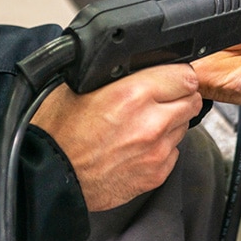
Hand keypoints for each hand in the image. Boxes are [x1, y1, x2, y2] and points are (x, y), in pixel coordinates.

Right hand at [30, 64, 201, 211]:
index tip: (172, 78)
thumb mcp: (81, 84)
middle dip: (179, 97)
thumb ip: (119, 73)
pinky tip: (139, 146)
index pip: (185, 76)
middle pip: (192, 100)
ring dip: (171, 122)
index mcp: (133, 94)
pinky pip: (174, 151)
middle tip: (161, 100)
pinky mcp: (156, 174)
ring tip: (143, 125)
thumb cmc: (57, 132)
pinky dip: (162, 147)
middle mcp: (151, 122)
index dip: (178, 75)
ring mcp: (156, 150)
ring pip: (185, 126)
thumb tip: (139, 63)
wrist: (49, 177)